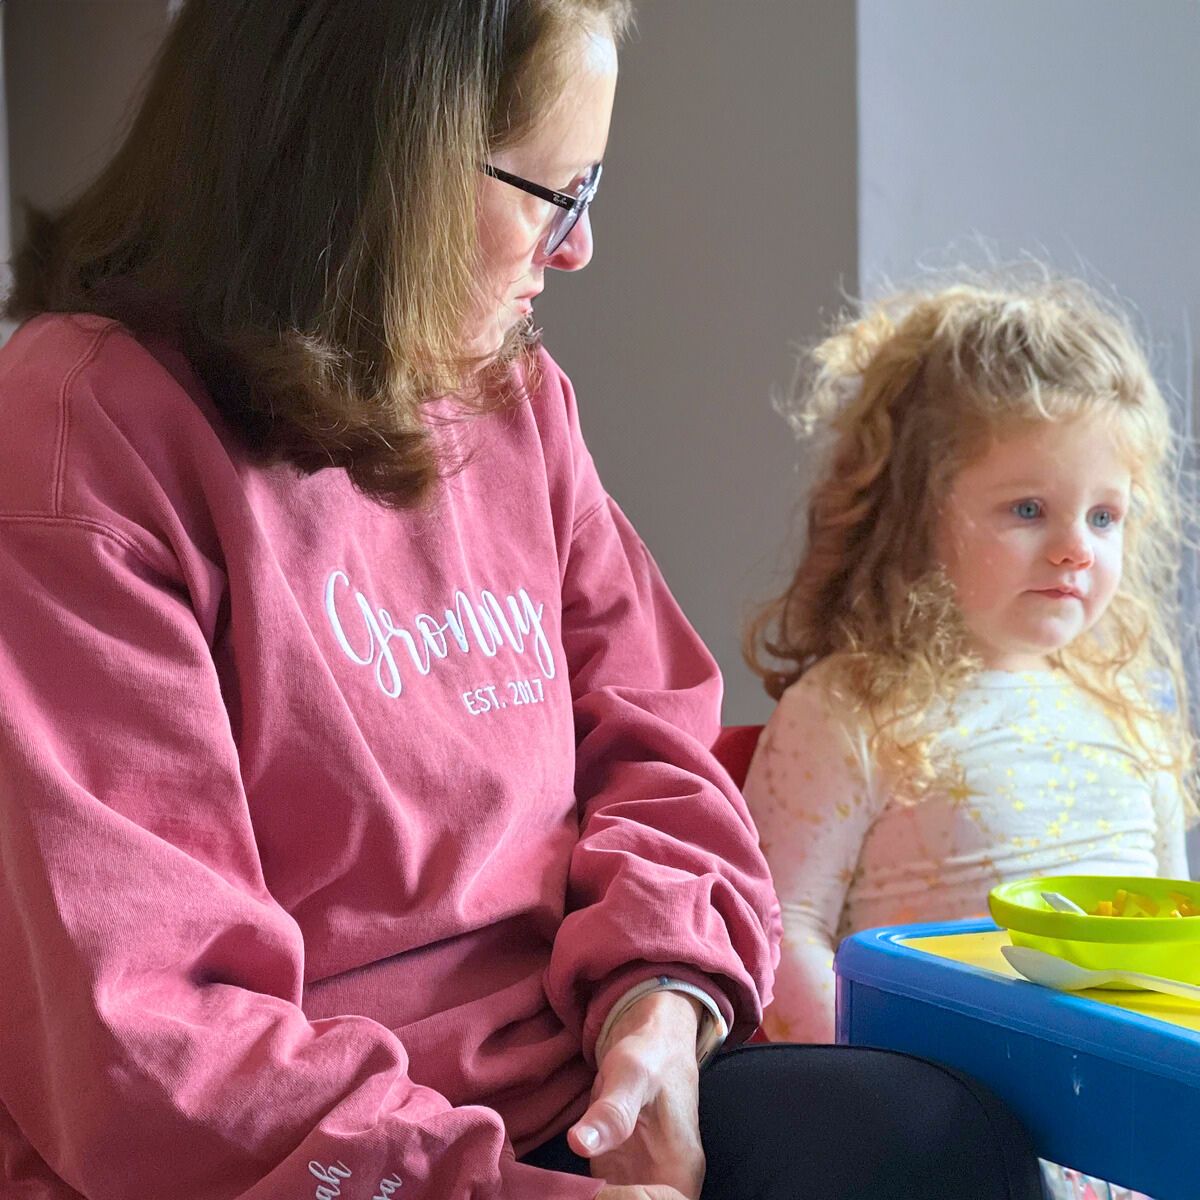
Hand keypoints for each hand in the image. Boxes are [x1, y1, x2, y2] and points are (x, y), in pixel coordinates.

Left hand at [568, 991, 704, 1199]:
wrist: (651, 1037)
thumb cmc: (650, 1053)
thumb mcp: (631, 1074)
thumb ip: (612, 1112)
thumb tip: (580, 1144)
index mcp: (680, 1167)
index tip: (599, 1192)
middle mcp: (666, 1178)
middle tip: (575, 1190)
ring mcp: (643, 1175)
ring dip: (600, 1198)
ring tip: (569, 1188)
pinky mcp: (621, 1167)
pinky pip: (608, 1193)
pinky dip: (592, 1192)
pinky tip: (568, 1185)